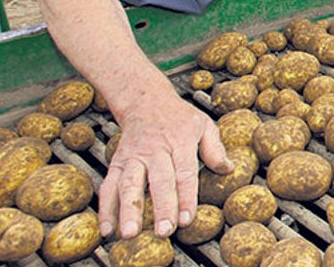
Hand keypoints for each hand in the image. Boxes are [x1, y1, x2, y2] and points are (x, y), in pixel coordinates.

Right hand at [99, 89, 232, 238]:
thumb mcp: (203, 125)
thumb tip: (228, 169)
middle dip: (161, 207)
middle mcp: (155, 150)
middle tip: (164, 230)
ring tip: (128, 233)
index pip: (185, 173)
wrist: (145, 100)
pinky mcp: (116, 163)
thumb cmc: (178, 117)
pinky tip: (106, 229)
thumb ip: (215, 148)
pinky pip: (108, 186)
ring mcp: (133, 157)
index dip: (186, 197)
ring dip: (128, 210)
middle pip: (158, 181)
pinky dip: (105, 209)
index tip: (187, 219)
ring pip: (129, 185)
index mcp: (180, 141)